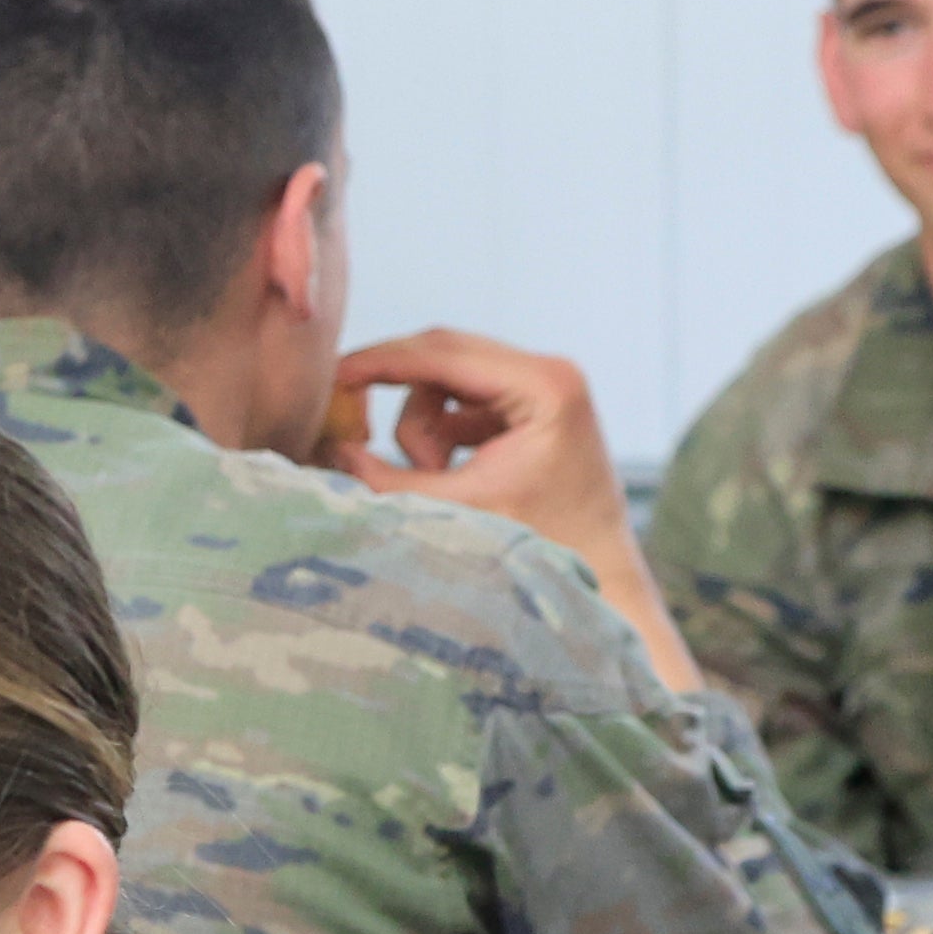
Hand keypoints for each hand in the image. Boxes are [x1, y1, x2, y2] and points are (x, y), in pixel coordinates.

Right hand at [325, 326, 705, 692]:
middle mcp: (549, 373)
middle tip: (351, 423)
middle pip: (445, 355)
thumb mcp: (456, 511)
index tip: (332, 375)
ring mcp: (543, 389)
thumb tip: (330, 452)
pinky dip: (444, 438)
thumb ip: (388, 481)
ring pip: (447, 383)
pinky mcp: (531, 411)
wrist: (602, 579)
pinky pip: (463, 406)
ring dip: (425, 430)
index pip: (444, 353)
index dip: (381, 361)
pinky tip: (452, 476)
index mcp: (544, 386)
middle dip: (399, 397)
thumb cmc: (541, 550)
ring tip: (435, 481)